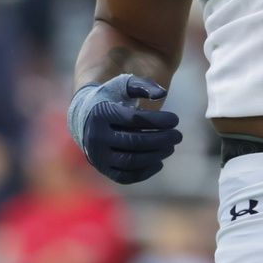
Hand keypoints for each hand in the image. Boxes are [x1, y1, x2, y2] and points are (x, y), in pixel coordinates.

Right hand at [67, 74, 182, 184]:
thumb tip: (162, 94)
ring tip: (170, 147)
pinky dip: (144, 172)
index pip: (135, 120)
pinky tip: (159, 162)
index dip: (158, 120)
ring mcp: (98, 155)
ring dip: (155, 156)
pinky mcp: (103, 169)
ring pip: (130, 161)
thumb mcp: (123, 85)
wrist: (84, 118)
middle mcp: (97, 137)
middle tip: (178, 136)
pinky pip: (125, 176)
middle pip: (134, 142)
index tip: (176, 119)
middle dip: (161, 140)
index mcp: (101, 114)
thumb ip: (143, 85)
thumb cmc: (110, 98)